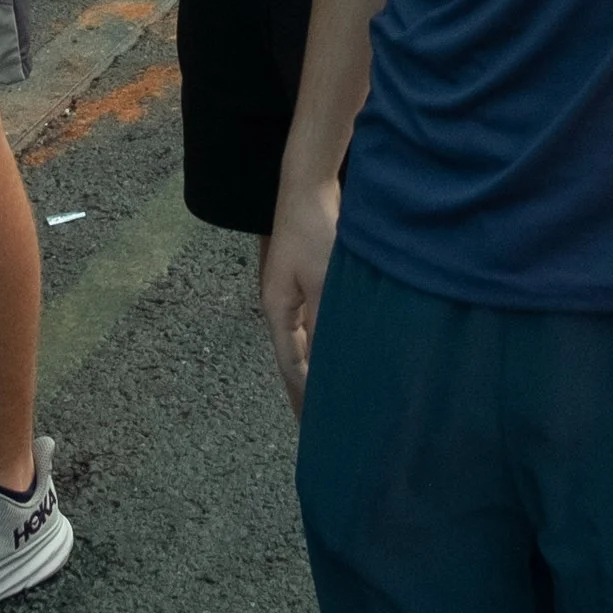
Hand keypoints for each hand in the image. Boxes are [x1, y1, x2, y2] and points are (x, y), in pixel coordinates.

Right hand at [260, 169, 339, 409]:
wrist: (306, 185)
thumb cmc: (314, 232)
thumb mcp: (323, 282)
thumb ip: (325, 325)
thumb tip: (328, 366)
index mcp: (278, 310)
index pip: (290, 365)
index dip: (302, 396)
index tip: (312, 427)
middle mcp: (280, 305)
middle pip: (291, 356)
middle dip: (303, 388)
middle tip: (316, 423)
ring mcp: (290, 291)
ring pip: (302, 340)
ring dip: (314, 365)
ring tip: (328, 394)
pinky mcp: (303, 277)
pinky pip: (310, 322)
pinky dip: (322, 342)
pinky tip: (334, 349)